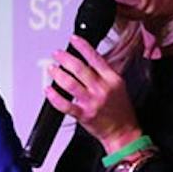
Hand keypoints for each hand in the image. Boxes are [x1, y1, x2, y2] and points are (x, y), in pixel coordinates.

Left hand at [45, 36, 141, 152]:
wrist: (124, 132)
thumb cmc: (121, 110)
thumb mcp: (118, 85)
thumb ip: (104, 72)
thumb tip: (88, 60)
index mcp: (112, 79)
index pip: (95, 58)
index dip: (82, 46)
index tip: (73, 39)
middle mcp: (102, 89)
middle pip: (80, 69)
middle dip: (65, 59)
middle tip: (57, 54)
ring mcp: (92, 102)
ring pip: (70, 84)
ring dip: (58, 74)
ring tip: (51, 69)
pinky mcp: (83, 115)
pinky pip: (65, 105)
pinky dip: (54, 97)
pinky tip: (48, 90)